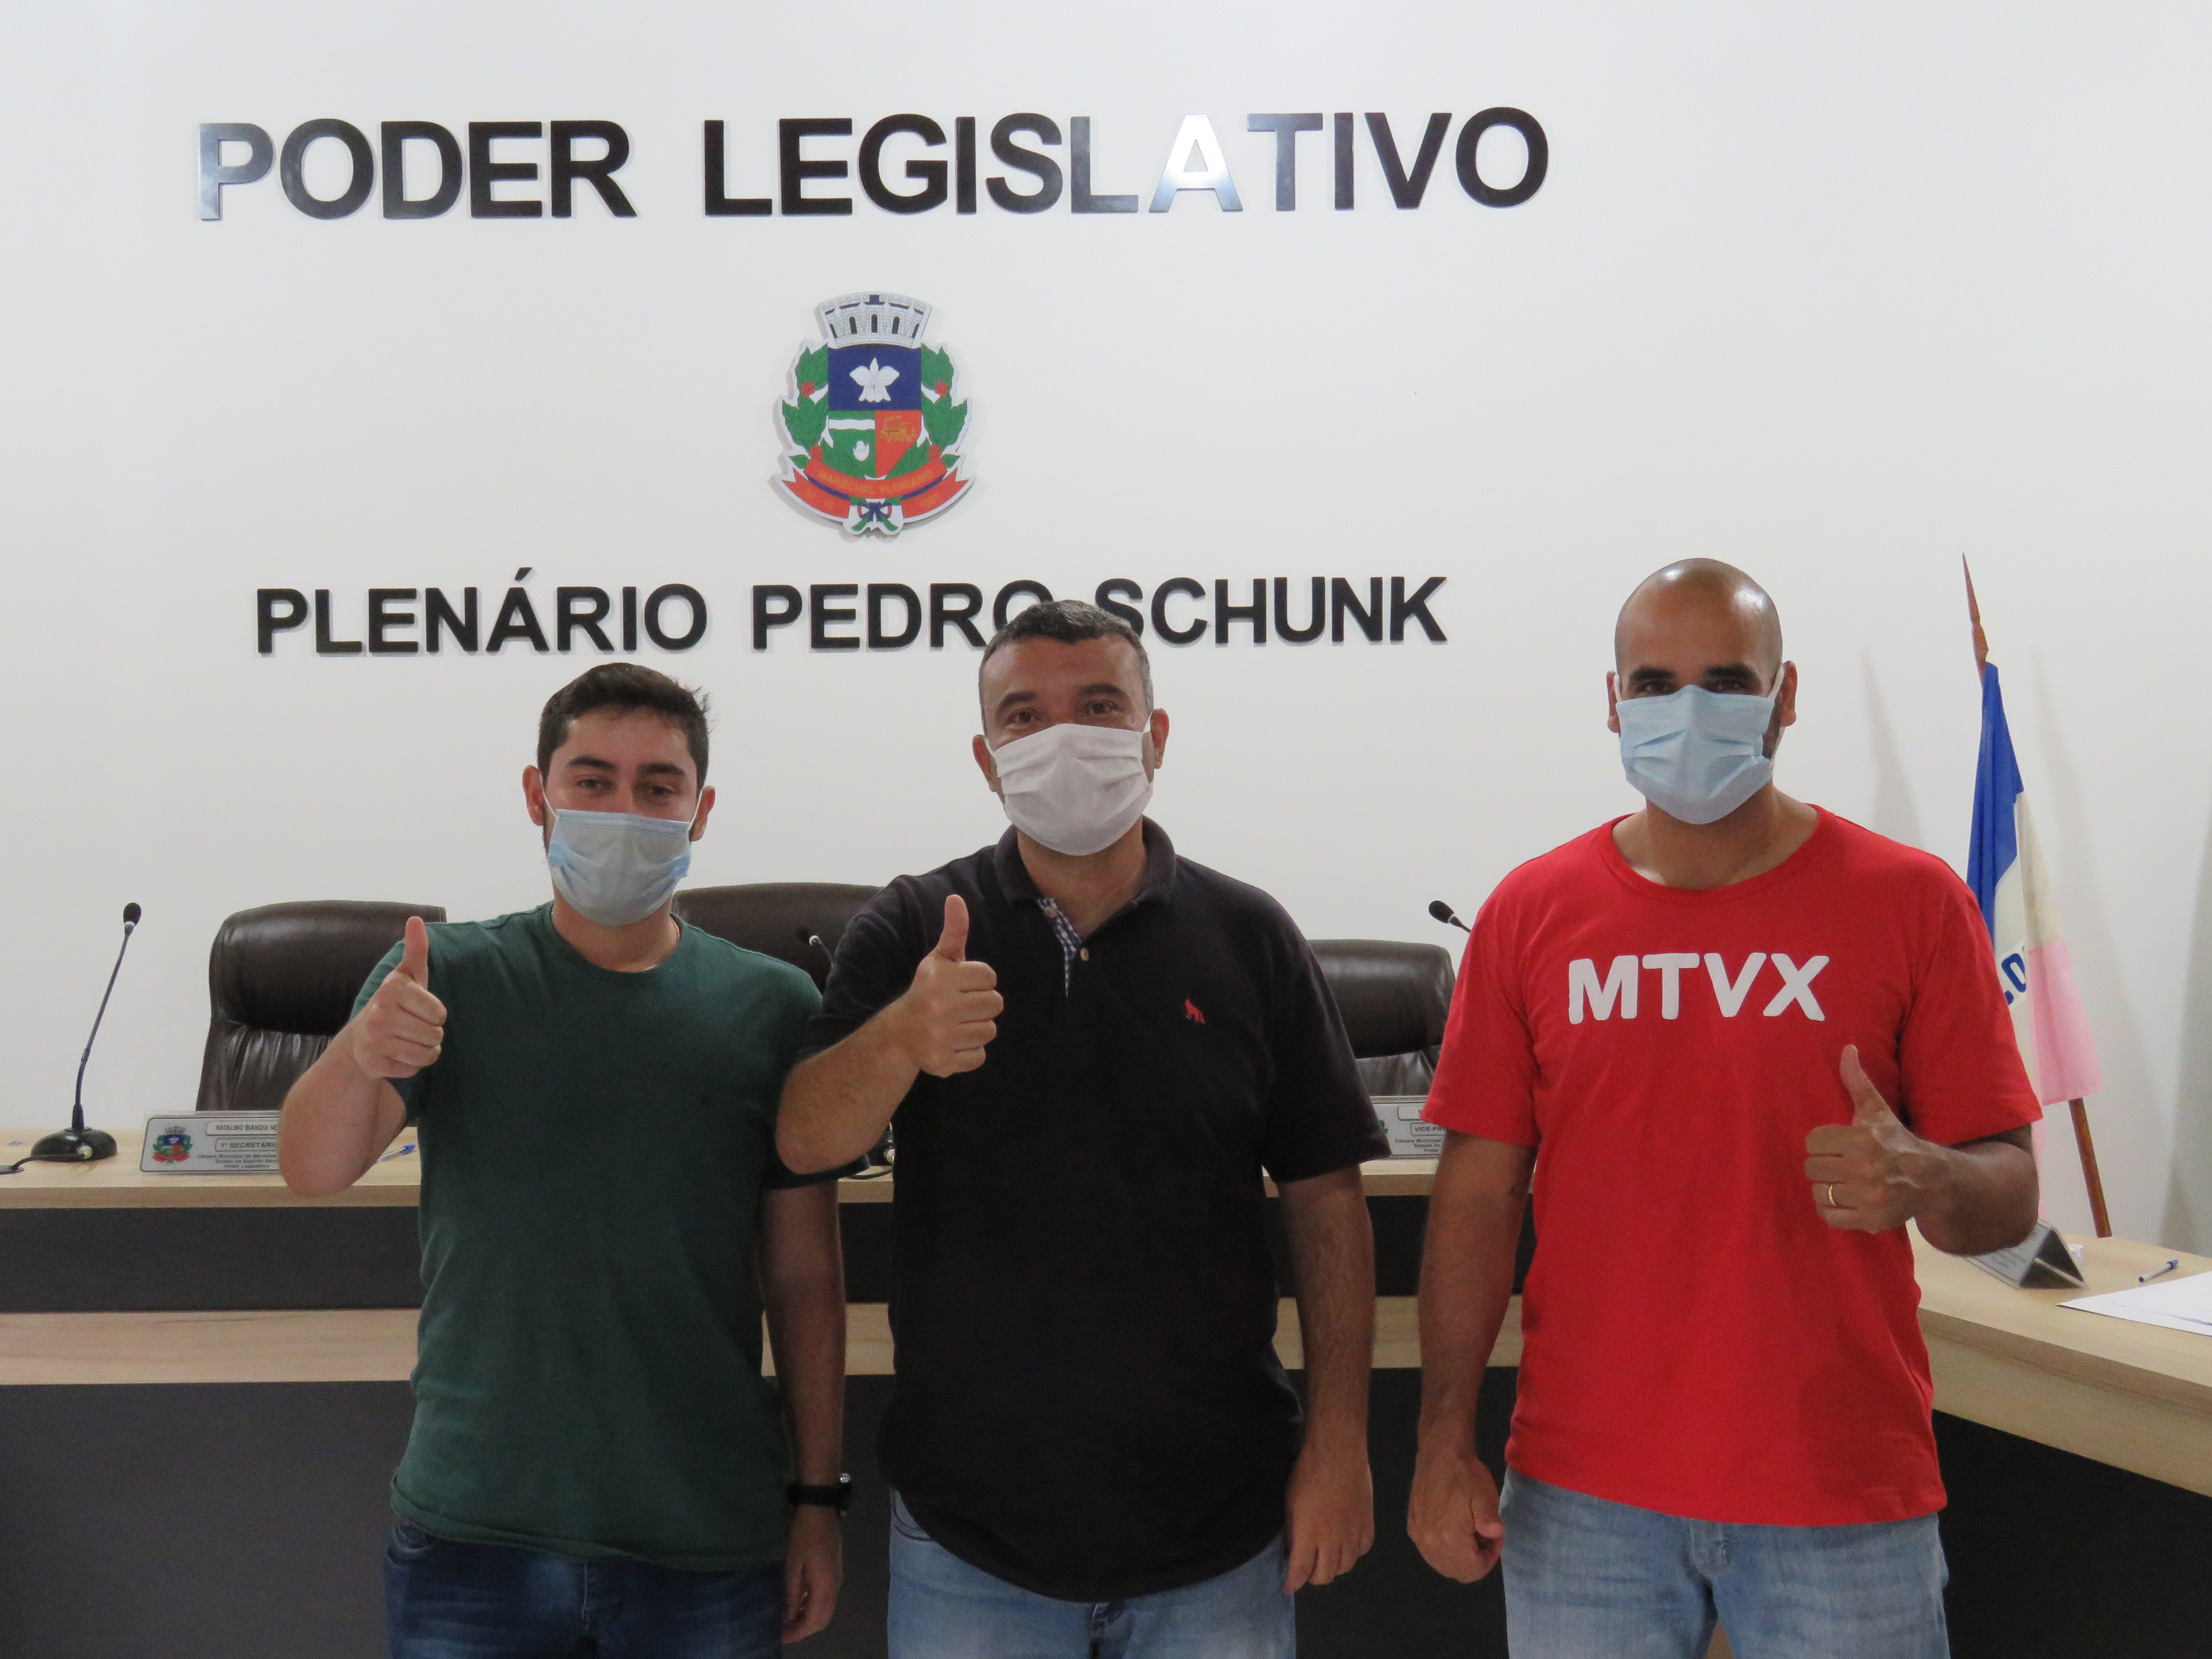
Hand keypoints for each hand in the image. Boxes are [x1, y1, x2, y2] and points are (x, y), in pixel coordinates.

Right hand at [349, 916, 445, 1080]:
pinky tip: (396, 1054)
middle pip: (435, 1035)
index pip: (439, 1014)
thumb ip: (416, 949)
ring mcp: (374, 1040)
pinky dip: (410, 1066)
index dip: (435, 1014)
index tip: (419, 1009)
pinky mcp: (373, 1064)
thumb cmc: (397, 1002)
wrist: (364, 1035)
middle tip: (413, 1027)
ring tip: (407, 1040)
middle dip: (431, 1034)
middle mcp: (379, 1013)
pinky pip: (412, 1070)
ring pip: (427, 1055)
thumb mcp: (409, 975)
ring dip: (425, 1051)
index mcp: (392, 989)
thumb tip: (415, 920)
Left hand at [782, 1504, 841, 1642]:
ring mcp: (837, 1578)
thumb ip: (793, 1593)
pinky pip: (826, 1598)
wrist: (821, 1509)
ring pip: (826, 1609)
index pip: (814, 1620)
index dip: (798, 1632)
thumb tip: (790, 1617)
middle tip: (784, 1630)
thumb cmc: (803, 1535)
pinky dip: (813, 1606)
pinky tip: (799, 1602)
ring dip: (809, 1618)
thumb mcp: (793, 1565)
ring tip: (788, 1619)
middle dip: (804, 1629)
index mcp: (824, 1586)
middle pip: (823, 1619)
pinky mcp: (835, 1571)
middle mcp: (835, 1586)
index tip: (781, 1636)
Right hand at [893, 896, 1002, 1077]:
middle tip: (961, 1007)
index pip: (989, 976)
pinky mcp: (943, 1062)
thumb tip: (956, 898)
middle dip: (982, 1005)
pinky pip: (980, 1056)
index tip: (961, 986)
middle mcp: (938, 1006)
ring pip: (989, 1031)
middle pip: (995, 1004)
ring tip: (956, 1025)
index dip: (979, 981)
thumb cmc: (928, 991)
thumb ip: (954, 931)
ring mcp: (940, 1036)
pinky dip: (970, 1052)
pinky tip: (953, 1044)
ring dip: (977, 1029)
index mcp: (940, 978)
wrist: (899, 1034)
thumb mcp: (939, 960)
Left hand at [1283, 1435, 1373, 1590]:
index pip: (1301, 1571)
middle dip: (1312, 1577)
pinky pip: (1360, 1551)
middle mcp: (1333, 1542)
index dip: (1293, 1583)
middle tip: (1306, 1569)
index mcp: (1309, 1536)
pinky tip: (1344, 1544)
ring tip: (1325, 1557)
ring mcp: (1353, 1536)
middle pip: (1325, 1575)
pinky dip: (1351, 1553)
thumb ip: (1294, 1531)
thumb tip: (1293, 1548)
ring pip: (1344, 1567)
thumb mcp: (1290, 1504)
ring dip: (1333, 1567)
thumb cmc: (1307, 1474)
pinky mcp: (1367, 1527)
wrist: (1338, 1454)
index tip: (1287, 1586)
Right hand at [1408, 1443, 1503, 1582]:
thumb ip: (1490, 1520)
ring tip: (1468, 1531)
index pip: (1473, 1571)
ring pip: (1442, 1564)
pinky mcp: (1413, 1527)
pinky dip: (1444, 1548)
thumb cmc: (1466, 1475)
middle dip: (1475, 1560)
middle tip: (1482, 1534)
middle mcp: (1430, 1543)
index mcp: (1449, 1539)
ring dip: (1459, 1556)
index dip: (1489, 1558)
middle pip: (1457, 1572)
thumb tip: (1495, 1534)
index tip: (1494, 1537)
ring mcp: (1418, 1536)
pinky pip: (1430, 1552)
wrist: (1440, 1454)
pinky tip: (1452, 1527)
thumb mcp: (1485, 1496)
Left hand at [1804, 1045, 1942, 1232]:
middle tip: (1841, 1164)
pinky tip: (1846, 1199)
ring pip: (1819, 1193)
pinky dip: (1832, 1210)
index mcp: (1863, 1140)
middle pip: (1812, 1168)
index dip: (1822, 1144)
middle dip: (1824, 1166)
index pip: (1812, 1143)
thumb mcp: (1877, 1111)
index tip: (1836, 1145)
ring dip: (1827, 1188)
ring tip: (1844, 1182)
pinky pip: (1829, 1217)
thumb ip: (1857, 1082)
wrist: (1931, 1180)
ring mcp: (1868, 1197)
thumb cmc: (1896, 1141)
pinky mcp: (1870, 1220)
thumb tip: (1847, 1048)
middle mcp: (1865, 1169)